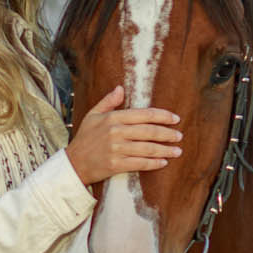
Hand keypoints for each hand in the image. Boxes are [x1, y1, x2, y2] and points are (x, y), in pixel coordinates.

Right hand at [67, 84, 184, 187]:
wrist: (73, 163)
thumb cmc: (85, 138)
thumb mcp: (93, 115)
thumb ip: (108, 101)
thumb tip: (121, 88)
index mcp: (113, 118)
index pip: (144, 114)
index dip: (163, 116)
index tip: (175, 119)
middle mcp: (116, 132)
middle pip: (149, 132)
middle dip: (168, 134)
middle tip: (179, 136)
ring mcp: (116, 149)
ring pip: (148, 148)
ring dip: (165, 150)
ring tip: (177, 150)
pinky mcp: (116, 164)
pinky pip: (140, 163)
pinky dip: (154, 163)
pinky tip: (163, 162)